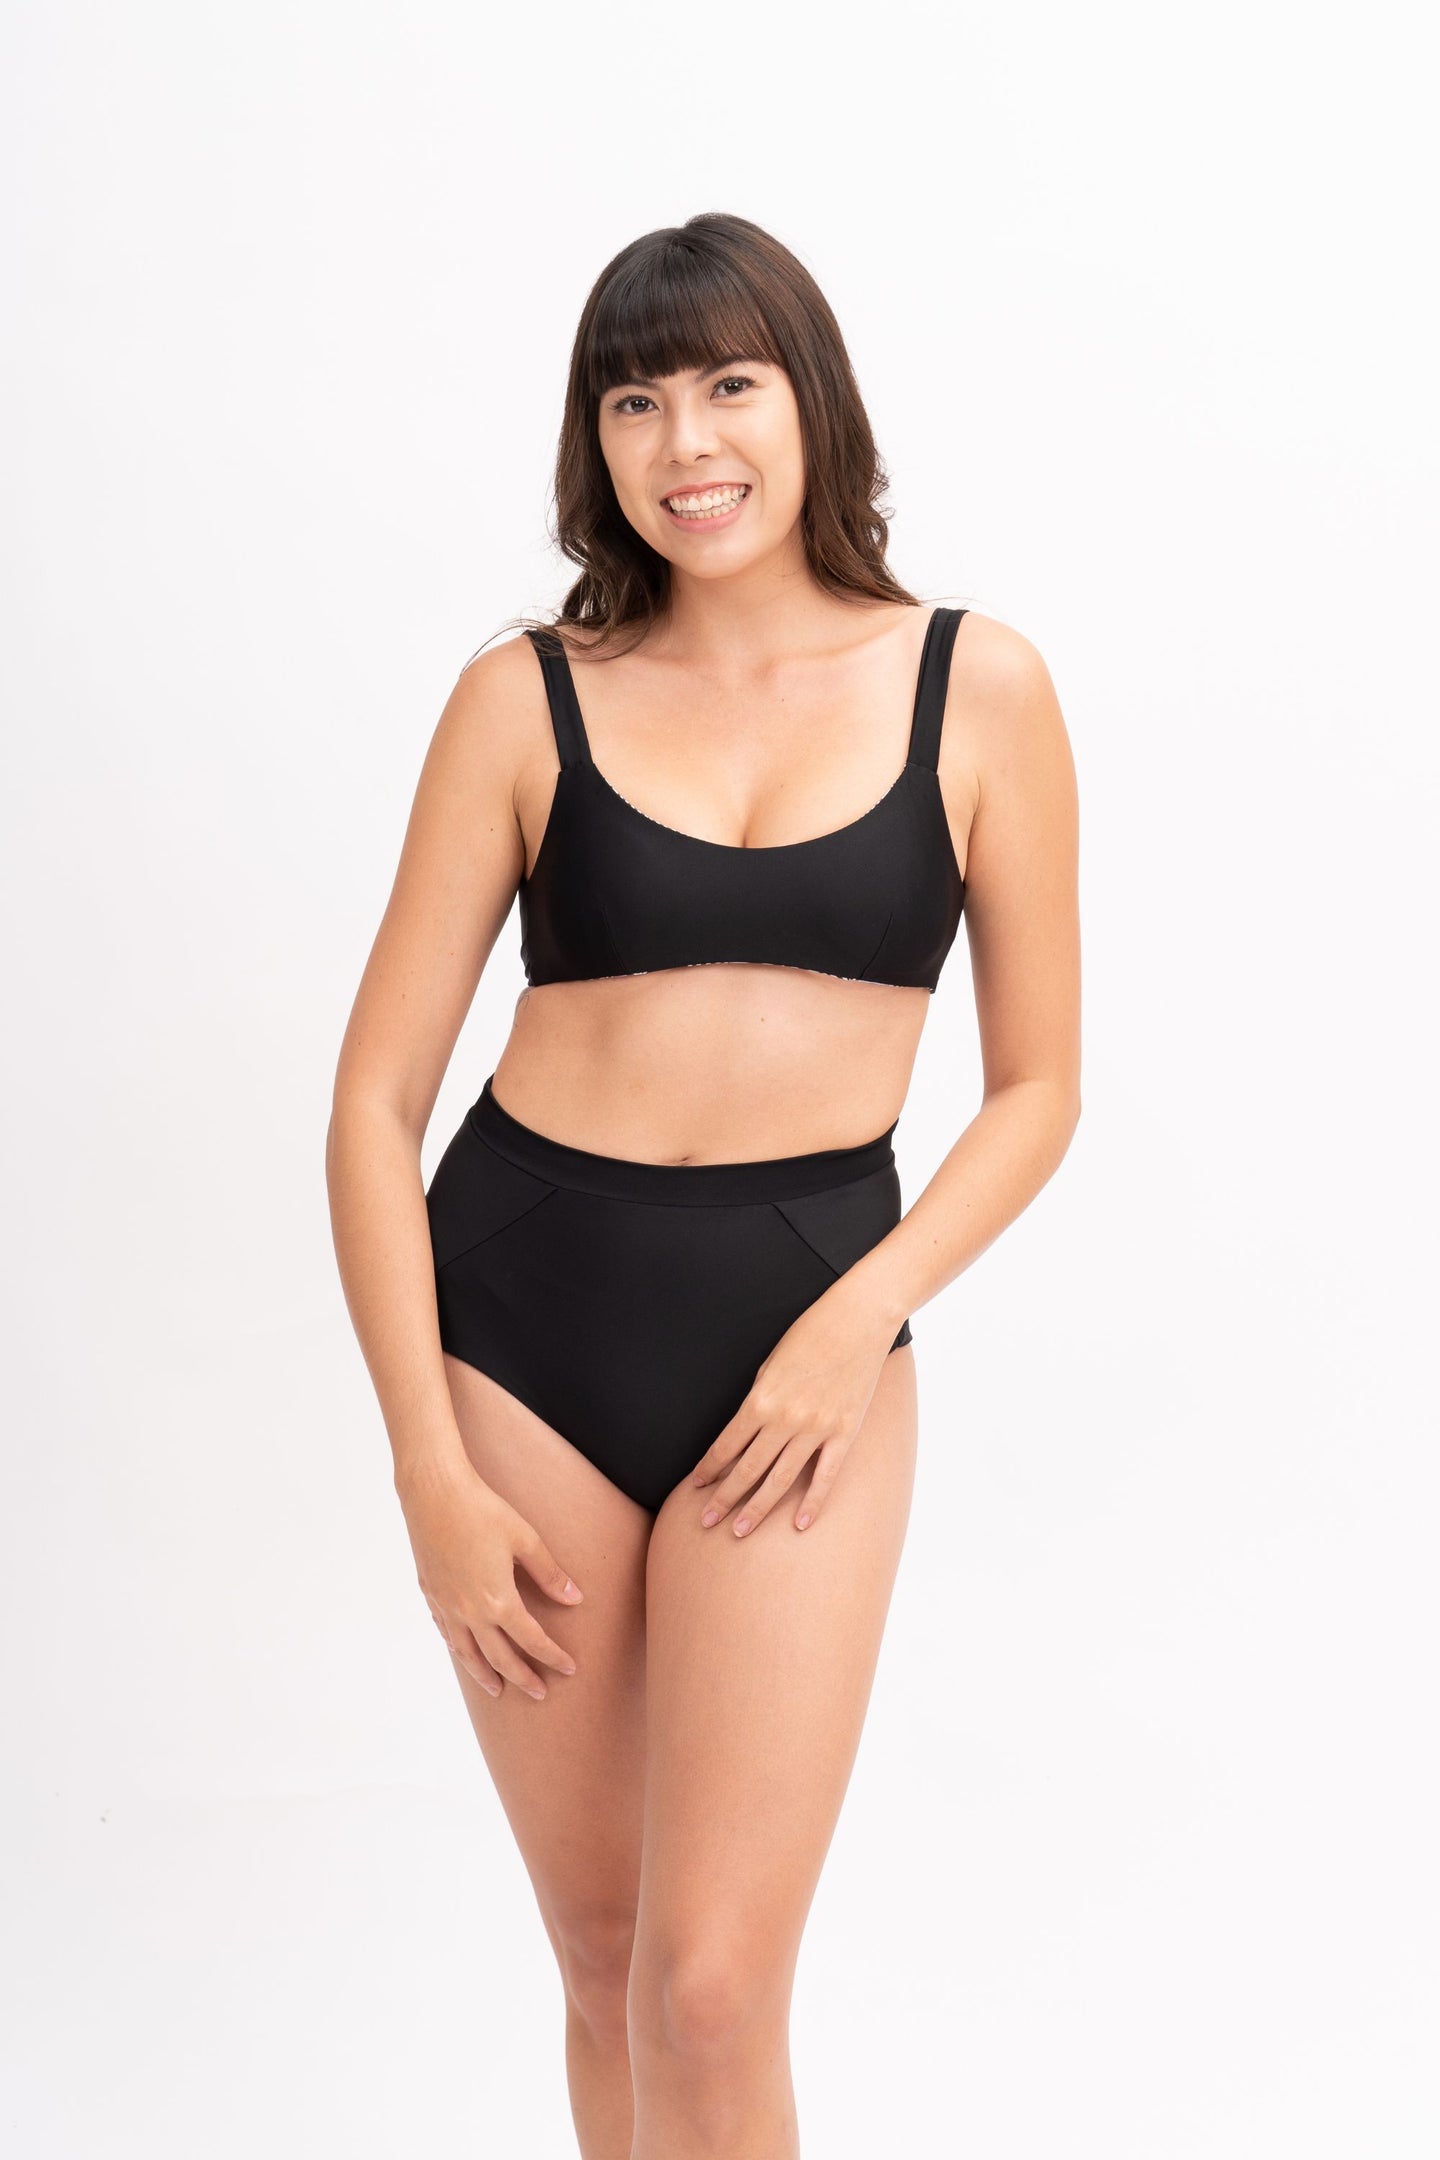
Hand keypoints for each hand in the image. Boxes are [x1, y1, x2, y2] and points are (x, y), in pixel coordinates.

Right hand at [397, 1454, 583, 1700]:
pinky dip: (458, 1649)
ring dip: (484, 1675)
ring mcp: (446, 1605)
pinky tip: (464, 1652)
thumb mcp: (525, 1539)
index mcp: (497, 1600)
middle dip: (522, 1677)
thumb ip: (549, 1573)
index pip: (531, 1640)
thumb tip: (575, 1598)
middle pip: (499, 1657)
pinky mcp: (430, 1593)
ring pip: (467, 1653)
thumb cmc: (483, 1510)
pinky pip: (446, 1633)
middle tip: (540, 1693)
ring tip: (498, 1690)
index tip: (569, 1668)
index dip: (552, 1656)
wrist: (434, 1492)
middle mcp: (469, 1612)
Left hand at [690, 1282, 898, 1537]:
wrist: (859, 1319)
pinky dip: (812, 1502)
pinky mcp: (845, 1432)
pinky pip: (825, 1476)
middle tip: (705, 1522)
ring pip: (780, 1480)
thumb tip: (746, 1430)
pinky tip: (799, 1524)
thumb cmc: (811, 1333)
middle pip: (748, 1469)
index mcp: (761, 1399)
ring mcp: (817, 1429)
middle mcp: (785, 1419)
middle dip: (724, 1498)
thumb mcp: (771, 1363)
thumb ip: (759, 1399)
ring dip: (757, 1508)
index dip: (708, 1468)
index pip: (726, 1445)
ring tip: (739, 1532)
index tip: (694, 1486)